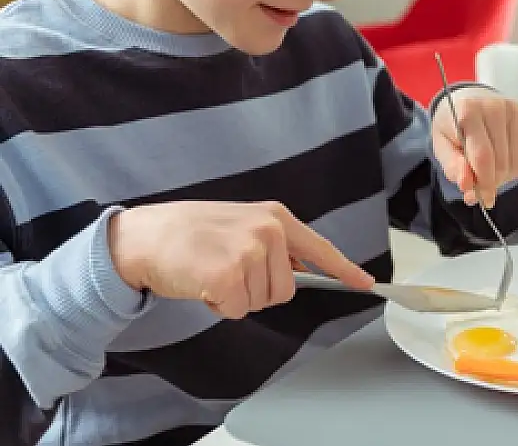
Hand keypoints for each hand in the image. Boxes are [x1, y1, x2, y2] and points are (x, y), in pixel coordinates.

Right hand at [108, 201, 374, 318]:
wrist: (143, 236)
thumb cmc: (189, 233)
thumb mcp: (240, 225)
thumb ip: (274, 244)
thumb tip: (302, 270)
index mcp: (275, 217)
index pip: (320, 248)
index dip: (345, 270)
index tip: (366, 284)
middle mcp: (268, 230)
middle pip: (286, 289)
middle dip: (256, 289)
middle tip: (225, 269)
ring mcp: (249, 251)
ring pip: (262, 301)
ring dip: (236, 296)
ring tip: (211, 271)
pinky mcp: (228, 275)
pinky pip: (237, 309)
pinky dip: (218, 305)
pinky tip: (202, 282)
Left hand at [431, 87, 517, 205]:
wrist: (470, 101)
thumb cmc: (454, 128)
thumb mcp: (442, 146)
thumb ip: (452, 167)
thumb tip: (467, 184)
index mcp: (468, 111)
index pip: (483, 156)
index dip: (484, 183)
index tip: (482, 199)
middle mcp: (496, 106)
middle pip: (502, 162)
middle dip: (493, 181)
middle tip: (482, 182)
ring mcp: (516, 110)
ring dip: (506, 176)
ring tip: (492, 169)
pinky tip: (507, 162)